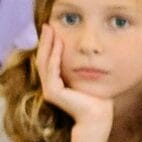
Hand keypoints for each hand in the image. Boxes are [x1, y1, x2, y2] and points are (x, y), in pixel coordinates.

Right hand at [34, 22, 113, 141]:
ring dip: (48, 44)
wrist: (98, 116)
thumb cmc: (98, 98)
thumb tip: (88, 51)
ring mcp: (49, 90)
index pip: (49, 59)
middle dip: (46, 40)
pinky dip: (55, 55)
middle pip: (43, 58)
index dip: (49, 44)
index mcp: (56, 82)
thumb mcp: (88, 77)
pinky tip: (59, 43)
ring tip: (51, 30)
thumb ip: (82, 67)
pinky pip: (52, 70)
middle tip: (48, 24)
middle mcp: (49, 86)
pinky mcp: (53, 92)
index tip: (53, 28)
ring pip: (45, 62)